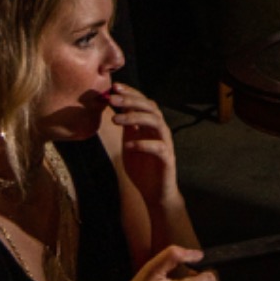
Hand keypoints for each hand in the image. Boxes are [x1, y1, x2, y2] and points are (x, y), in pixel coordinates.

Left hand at [108, 83, 179, 205]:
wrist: (155, 193)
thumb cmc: (142, 168)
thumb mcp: (129, 142)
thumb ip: (127, 127)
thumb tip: (115, 107)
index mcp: (150, 126)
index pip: (144, 102)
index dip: (131, 92)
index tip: (114, 87)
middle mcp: (160, 131)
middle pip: (150, 108)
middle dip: (130, 101)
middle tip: (112, 99)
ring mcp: (165, 144)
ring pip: (156, 122)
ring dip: (135, 117)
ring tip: (115, 120)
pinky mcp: (167, 159)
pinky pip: (158, 147)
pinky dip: (143, 144)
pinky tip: (128, 145)